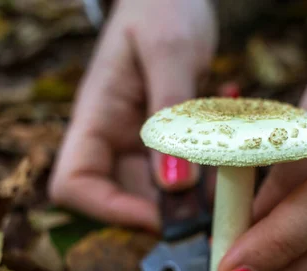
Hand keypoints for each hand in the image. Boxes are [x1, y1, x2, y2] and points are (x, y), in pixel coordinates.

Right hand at [48, 0, 215, 231]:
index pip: (74, 183)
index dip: (108, 210)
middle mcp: (114, 136)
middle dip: (168, 209)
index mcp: (96, 116)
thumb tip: (174, 185)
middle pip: (125, 196)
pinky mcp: (169, 138)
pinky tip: (232, 131)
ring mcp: (142, 140)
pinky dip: (213, 164)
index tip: (159, 215)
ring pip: (162, 189)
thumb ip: (172, 115)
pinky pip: (188, 167)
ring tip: (232, 163)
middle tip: (216, 203)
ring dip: (199, 189)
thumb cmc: (162, 10)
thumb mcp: (170, 53)